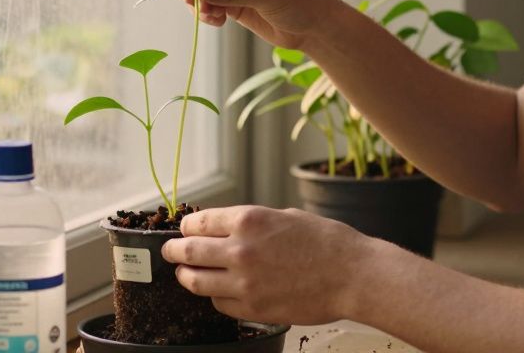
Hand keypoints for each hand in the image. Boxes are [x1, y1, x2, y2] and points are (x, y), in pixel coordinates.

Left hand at [161, 205, 368, 324]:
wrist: (352, 275)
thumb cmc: (326, 241)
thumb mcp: (285, 216)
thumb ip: (252, 222)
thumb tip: (226, 228)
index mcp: (247, 220)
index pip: (197, 223)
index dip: (186, 227)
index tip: (184, 230)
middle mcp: (239, 250)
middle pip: (188, 252)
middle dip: (174, 251)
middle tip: (170, 252)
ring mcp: (244, 283)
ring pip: (196, 282)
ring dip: (187, 276)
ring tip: (185, 274)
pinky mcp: (252, 308)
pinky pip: (220, 304)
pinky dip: (216, 296)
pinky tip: (220, 291)